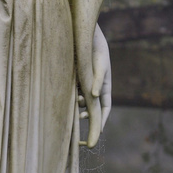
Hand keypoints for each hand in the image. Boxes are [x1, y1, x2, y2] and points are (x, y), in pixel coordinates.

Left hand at [79, 25, 110, 148]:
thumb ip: (97, 80)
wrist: (87, 38)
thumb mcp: (100, 66)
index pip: (106, 110)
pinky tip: (66, 99)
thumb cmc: (97, 51)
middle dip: (88, 118)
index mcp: (106, 88)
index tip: (97, 133)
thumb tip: (93, 95)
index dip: (101, 122)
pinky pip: (75, 94)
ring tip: (74, 107)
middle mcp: (96, 89)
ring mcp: (87, 85)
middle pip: (93, 109)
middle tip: (80, 122)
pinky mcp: (77, 80)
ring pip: (83, 102)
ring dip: (79, 107)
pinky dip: (72, 99)